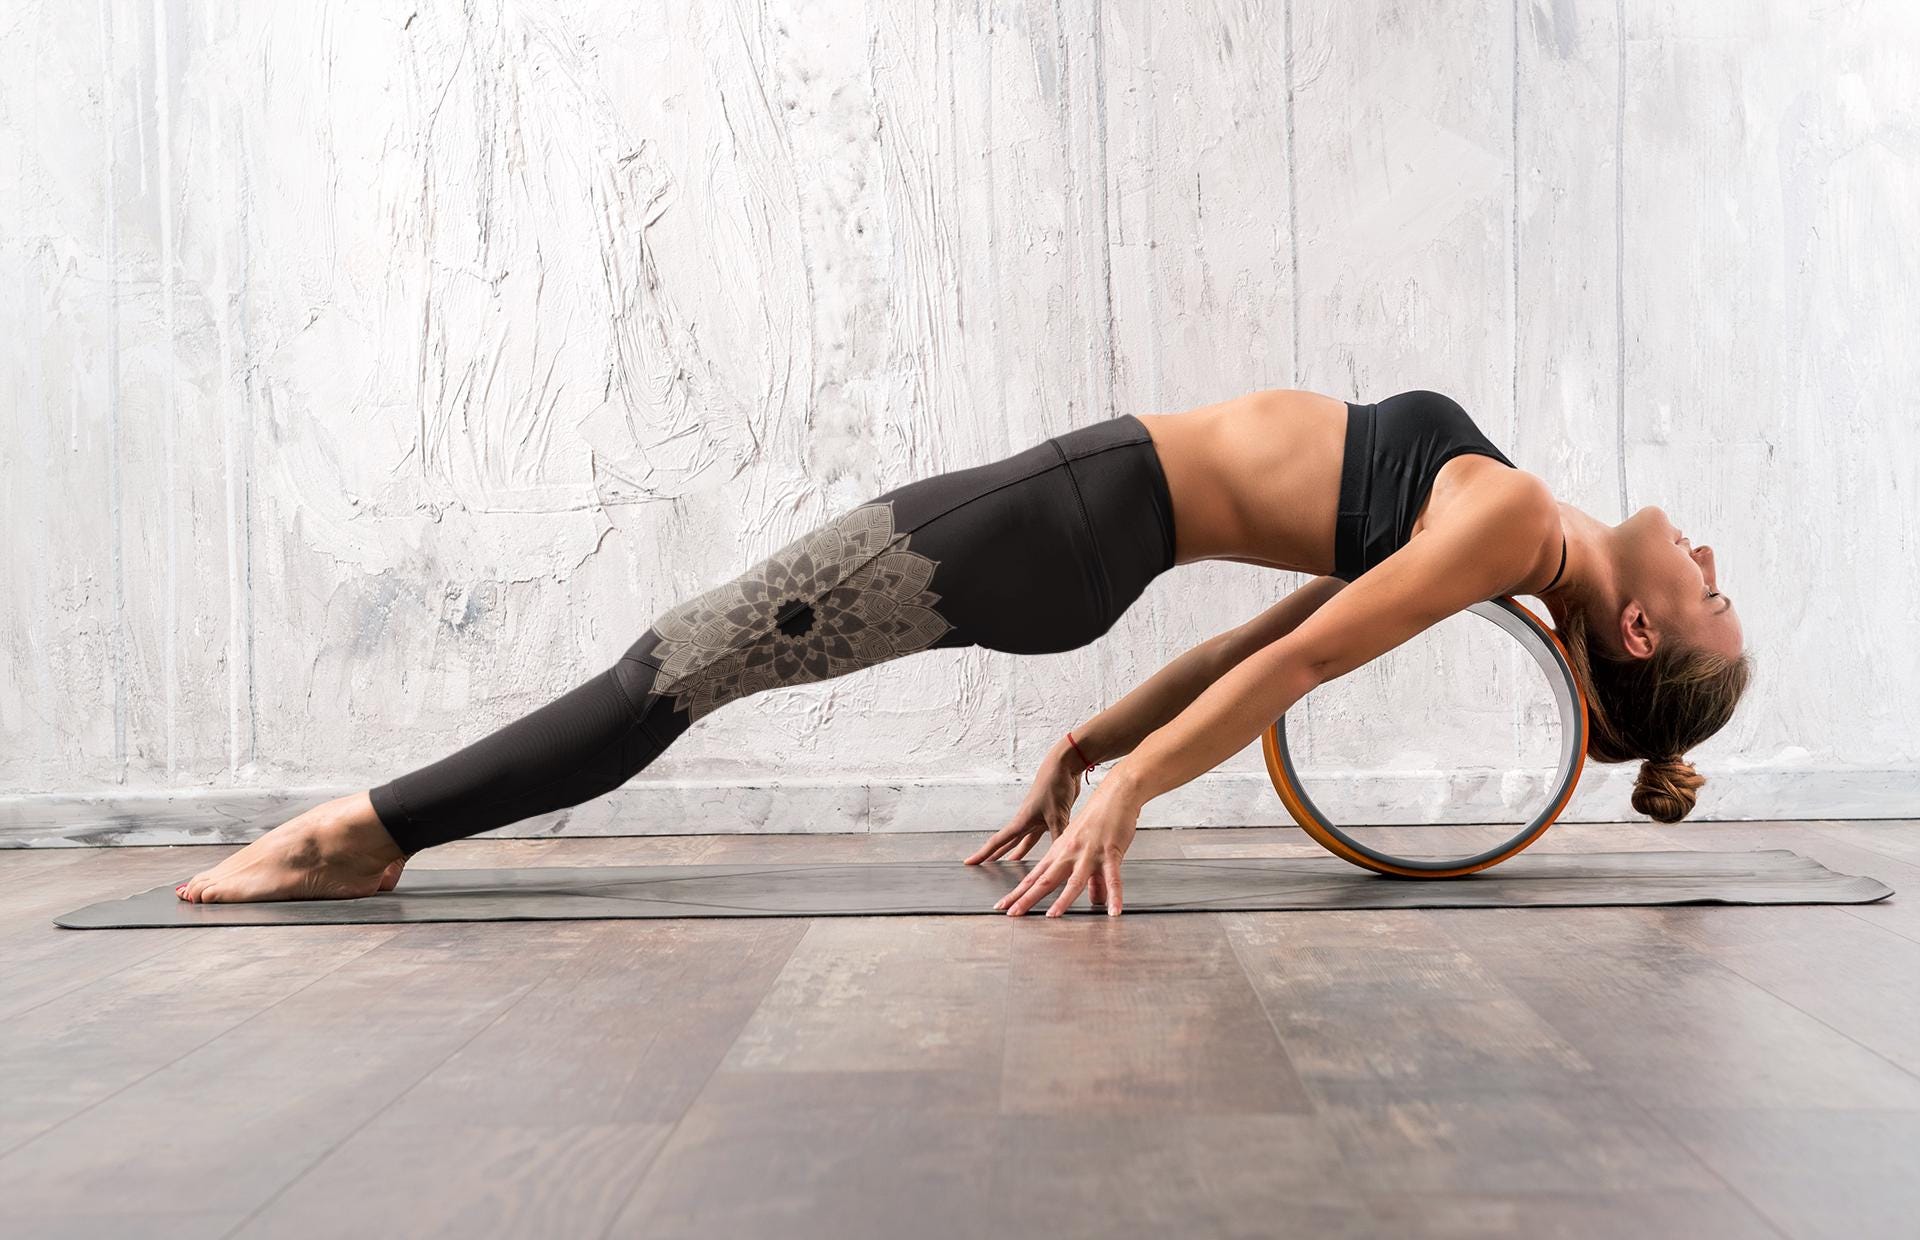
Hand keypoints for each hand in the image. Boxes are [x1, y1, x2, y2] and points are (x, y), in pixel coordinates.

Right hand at [964, 742, 1083, 865]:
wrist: (1064, 765)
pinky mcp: (1050, 815)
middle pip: (1008, 842)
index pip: (998, 841)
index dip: (983, 853)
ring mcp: (1038, 817)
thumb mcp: (1058, 815)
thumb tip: (1060, 858)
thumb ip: (1058, 837)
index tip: (969, 862)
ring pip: (1024, 840)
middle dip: (997, 855)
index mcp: (1022, 820)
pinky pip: (1041, 834)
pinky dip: (1040, 844)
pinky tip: (1043, 850)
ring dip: (1018, 852)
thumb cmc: (1055, 785)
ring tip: (1011, 864)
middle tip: (987, 867)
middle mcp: (1026, 820)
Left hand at [993, 774, 1140, 917]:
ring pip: (1074, 881)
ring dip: (1063, 900)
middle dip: (1027, 898)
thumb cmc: (1100, 819)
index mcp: (1059, 852)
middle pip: (1045, 880)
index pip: (1034, 876)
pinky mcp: (1110, 852)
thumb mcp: (1088, 849)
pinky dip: (1114, 895)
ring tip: (1052, 917)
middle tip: (1012, 914)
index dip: (1019, 892)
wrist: (1115, 794)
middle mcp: (1070, 853)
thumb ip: (1091, 878)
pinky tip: (1113, 911)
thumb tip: (1094, 899)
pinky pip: (1112, 878)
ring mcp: (1089, 853)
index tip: (1004, 905)